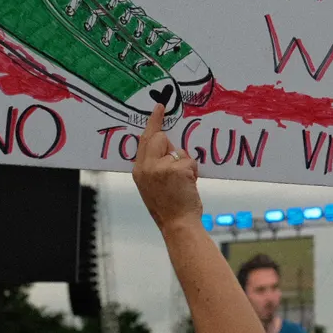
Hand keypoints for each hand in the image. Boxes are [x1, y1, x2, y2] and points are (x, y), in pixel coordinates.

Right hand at [132, 103, 202, 233]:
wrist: (177, 224)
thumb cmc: (168, 206)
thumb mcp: (152, 184)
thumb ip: (155, 165)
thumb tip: (170, 149)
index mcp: (139, 170)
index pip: (144, 140)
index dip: (153, 122)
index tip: (159, 108)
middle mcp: (146, 166)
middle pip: (161, 139)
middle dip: (173, 150)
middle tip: (179, 167)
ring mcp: (161, 167)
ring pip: (178, 152)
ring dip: (185, 165)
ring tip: (182, 184)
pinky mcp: (176, 169)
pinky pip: (189, 160)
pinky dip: (193, 172)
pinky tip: (189, 186)